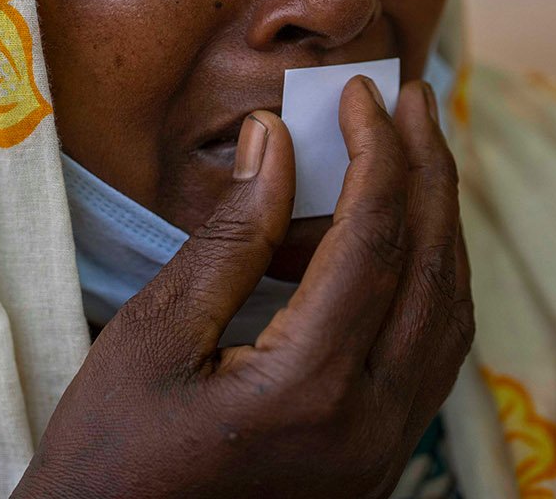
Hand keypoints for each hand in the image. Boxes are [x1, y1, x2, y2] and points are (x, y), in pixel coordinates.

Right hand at [13, 77, 472, 498]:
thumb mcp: (151, 337)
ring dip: (439, 227)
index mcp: (309, 389)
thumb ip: (228, 238)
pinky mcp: (376, 466)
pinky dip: (430, 287)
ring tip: (416, 158)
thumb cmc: (108, 456)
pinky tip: (402, 247)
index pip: (373, 240)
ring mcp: (381, 454)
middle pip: (431, 270)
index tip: (364, 93)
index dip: (377, 153)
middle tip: (413, 100)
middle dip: (429, 172)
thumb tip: (278, 140)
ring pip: (448, 316)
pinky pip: (433, 360)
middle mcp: (367, 425)